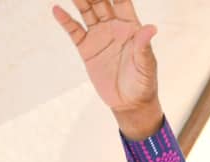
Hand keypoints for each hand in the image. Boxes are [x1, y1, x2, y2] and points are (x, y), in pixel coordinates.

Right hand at [52, 0, 162, 138]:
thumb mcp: (146, 66)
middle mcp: (114, 27)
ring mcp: (99, 36)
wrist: (129, 103)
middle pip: (101, 2)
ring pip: (87, 11)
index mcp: (131, 27)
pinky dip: (65, 20)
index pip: (122, 1)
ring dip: (80, 0)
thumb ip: (145, 47)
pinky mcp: (87, 49)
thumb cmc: (144, 84)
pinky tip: (57, 10)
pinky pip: (74, 31)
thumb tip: (151, 28)